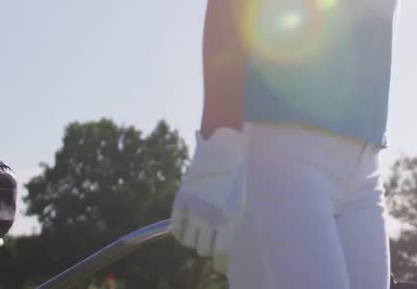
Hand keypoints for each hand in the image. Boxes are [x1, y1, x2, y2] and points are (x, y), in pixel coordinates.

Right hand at [171, 127, 247, 272]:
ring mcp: (194, 207)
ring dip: (193, 241)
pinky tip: (186, 228)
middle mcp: (210, 215)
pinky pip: (176, 228)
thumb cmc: (235, 179)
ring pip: (188, 241)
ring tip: (199, 232)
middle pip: (203, 249)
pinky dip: (180, 232)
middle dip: (206, 248)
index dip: (220, 263)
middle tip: (209, 241)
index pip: (222, 251)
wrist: (225, 150)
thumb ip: (232, 227)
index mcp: (229, 217)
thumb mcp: (240, 204)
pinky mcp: (181, 199)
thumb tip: (223, 250)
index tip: (220, 267)